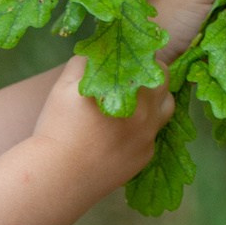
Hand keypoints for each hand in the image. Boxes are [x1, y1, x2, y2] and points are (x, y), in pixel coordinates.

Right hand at [32, 55, 174, 197]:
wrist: (61, 175)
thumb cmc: (59, 126)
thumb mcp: (66, 85)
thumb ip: (86, 60)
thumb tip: (100, 49)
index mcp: (131, 90)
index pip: (152, 62)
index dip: (139, 57)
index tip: (126, 57)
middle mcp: (148, 112)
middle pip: (165, 83)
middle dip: (150, 75)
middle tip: (129, 76)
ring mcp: (149, 136)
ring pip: (166, 109)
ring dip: (154, 100)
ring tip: (132, 100)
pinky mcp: (145, 156)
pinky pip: (152, 134)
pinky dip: (141, 127)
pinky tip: (119, 131)